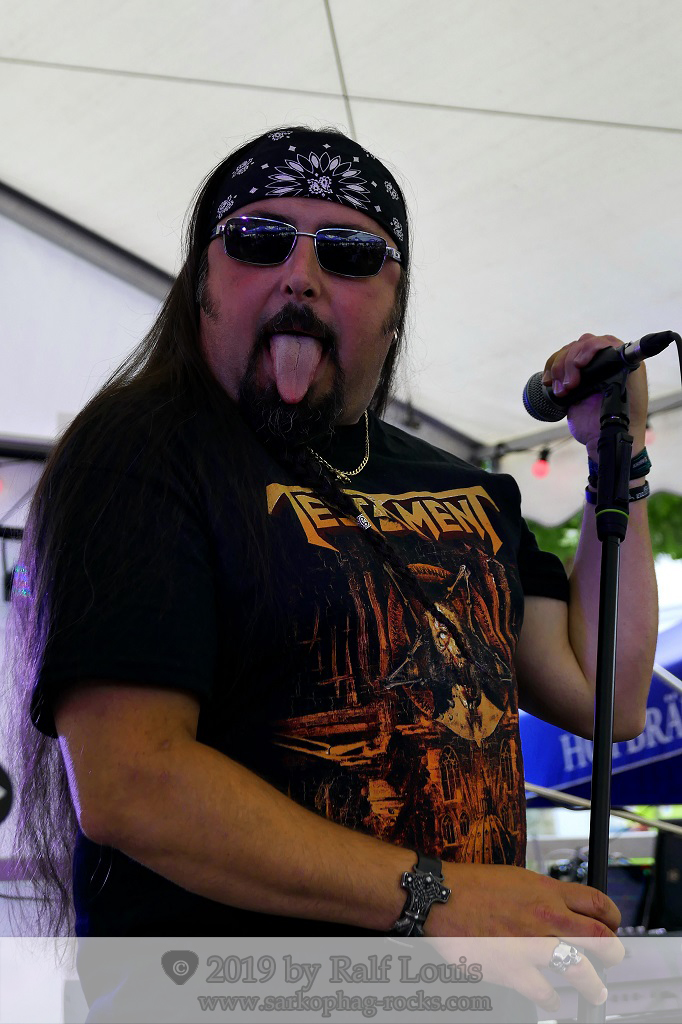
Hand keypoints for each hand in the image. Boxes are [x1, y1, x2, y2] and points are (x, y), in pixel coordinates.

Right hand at [426, 863, 623, 1012]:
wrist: (440, 897)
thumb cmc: (473, 885)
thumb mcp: (517, 878)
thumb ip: (542, 894)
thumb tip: (559, 908)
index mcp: (547, 891)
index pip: (597, 903)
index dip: (612, 917)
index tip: (612, 924)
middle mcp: (546, 917)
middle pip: (600, 938)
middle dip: (614, 952)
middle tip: (613, 958)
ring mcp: (532, 946)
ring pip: (581, 970)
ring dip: (593, 984)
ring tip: (595, 990)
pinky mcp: (513, 970)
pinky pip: (545, 993)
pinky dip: (552, 999)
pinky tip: (552, 1000)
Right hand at [541, 333, 648, 457]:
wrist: (601, 439)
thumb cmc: (619, 423)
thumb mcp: (622, 400)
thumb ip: (618, 380)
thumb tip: (610, 360)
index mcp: (622, 362)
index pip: (603, 342)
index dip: (589, 348)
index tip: (579, 364)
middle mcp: (605, 360)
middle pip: (581, 344)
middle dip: (570, 363)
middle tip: (569, 386)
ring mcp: (588, 367)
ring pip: (567, 351)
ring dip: (558, 369)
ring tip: (562, 391)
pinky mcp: (573, 376)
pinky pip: (557, 361)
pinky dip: (550, 369)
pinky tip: (549, 383)